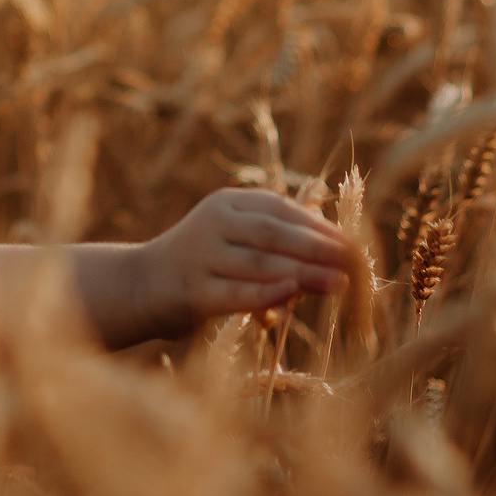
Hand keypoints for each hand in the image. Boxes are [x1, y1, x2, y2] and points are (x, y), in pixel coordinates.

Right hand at [138, 187, 353, 337]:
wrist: (141, 285)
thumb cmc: (204, 262)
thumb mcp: (235, 238)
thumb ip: (277, 240)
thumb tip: (336, 249)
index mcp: (227, 203)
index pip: (279, 209)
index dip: (318, 226)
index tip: (352, 245)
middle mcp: (212, 223)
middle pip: (272, 233)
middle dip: (317, 248)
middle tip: (353, 263)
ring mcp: (200, 256)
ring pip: (258, 262)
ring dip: (302, 272)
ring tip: (337, 283)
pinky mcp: (192, 291)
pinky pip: (236, 292)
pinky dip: (266, 292)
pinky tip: (292, 292)